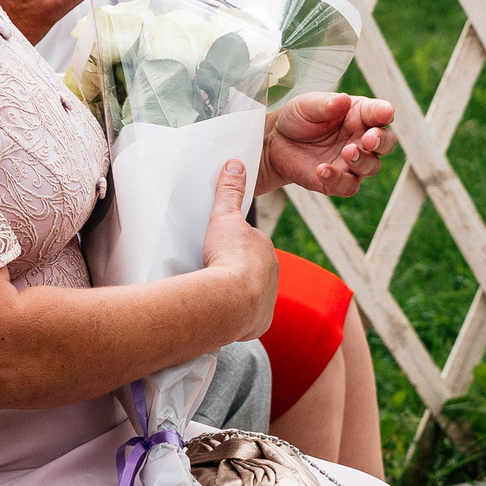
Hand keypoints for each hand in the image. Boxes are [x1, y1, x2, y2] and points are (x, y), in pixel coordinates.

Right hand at [199, 159, 279, 340]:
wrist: (230, 300)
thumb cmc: (228, 256)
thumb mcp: (224, 217)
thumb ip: (229, 192)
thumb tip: (236, 164)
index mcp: (266, 250)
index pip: (252, 245)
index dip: (235, 246)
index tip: (219, 249)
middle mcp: (273, 275)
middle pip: (253, 270)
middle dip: (236, 270)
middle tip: (213, 270)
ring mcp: (268, 300)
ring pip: (252, 294)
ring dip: (237, 294)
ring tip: (215, 292)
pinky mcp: (260, 322)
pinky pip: (248, 317)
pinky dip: (237, 315)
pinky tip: (222, 312)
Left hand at [266, 92, 394, 196]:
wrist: (275, 141)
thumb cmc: (298, 118)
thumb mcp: (307, 104)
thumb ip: (326, 104)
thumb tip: (343, 100)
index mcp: (359, 114)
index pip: (379, 113)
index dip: (384, 112)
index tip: (385, 112)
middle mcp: (361, 138)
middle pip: (386, 143)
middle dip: (382, 141)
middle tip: (370, 139)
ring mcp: (352, 162)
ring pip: (372, 166)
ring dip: (362, 161)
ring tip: (347, 152)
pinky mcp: (338, 181)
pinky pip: (348, 186)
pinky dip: (338, 180)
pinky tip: (322, 170)